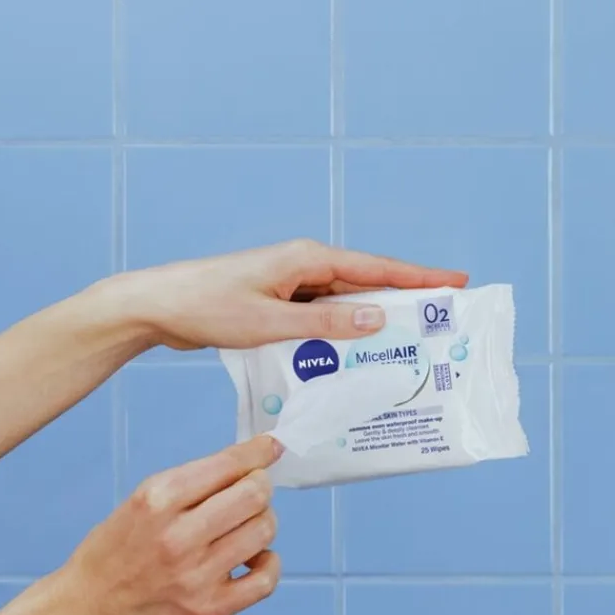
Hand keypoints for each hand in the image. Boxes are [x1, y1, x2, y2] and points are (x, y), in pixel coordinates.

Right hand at [58, 435, 283, 614]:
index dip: (258, 452)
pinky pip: (265, 580)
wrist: (89, 609)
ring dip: (263, 522)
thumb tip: (247, 463)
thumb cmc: (115, 551)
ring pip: (263, 531)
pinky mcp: (210, 609)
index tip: (270, 447)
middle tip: (253, 492)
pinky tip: (254, 558)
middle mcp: (178, 535)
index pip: (227, 465)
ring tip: (245, 528)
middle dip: (260, 487)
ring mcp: (196, 575)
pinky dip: (269, 563)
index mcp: (158, 499)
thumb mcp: (141, 500)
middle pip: (254, 495)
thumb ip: (191, 483)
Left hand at [102, 238, 467, 351]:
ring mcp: (290, 285)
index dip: (419, 278)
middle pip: (366, 285)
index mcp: (307, 260)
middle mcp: (304, 267)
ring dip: (371, 322)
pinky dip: (340, 333)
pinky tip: (354, 354)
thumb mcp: (271, 322)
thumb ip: (326, 324)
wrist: (158, 306)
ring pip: (344, 304)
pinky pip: (321, 317)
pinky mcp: (277, 303)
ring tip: (408, 343)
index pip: (376, 269)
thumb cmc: (207, 307)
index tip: (456, 283)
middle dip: (404, 302)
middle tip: (440, 321)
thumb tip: (378, 319)